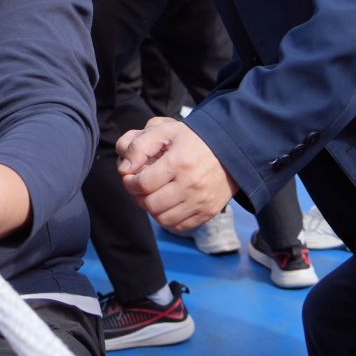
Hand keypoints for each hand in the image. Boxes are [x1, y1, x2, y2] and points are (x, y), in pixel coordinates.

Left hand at [116, 117, 236, 232]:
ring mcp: (201, 201)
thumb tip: (124, 168)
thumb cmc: (193, 139)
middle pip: (151, 204)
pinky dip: (169, 218)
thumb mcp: (165, 130)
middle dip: (138, 196)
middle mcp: (191, 184)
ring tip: (153, 195)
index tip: (130, 177)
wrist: (230, 149)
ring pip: (163, 219)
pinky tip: (168, 203)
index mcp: (179, 162)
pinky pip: (180, 225)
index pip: (143, 183)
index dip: (129, 182)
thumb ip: (139, 145)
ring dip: (152, 209)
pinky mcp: (208, 211)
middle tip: (140, 187)